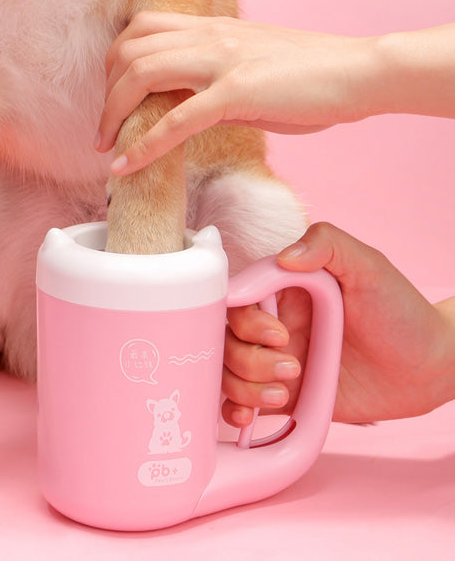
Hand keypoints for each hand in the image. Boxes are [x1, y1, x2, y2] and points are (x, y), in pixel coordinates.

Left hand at [96, 13, 378, 174]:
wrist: (358, 70)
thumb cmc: (311, 72)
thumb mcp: (251, 62)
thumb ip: (214, 75)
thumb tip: (184, 105)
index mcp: (211, 26)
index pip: (140, 27)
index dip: (114, 60)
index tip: (112, 96)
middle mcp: (208, 36)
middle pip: (128, 50)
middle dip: (105, 92)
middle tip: (102, 130)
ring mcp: (221, 61)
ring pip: (141, 75)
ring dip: (113, 115)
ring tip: (105, 149)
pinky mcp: (237, 92)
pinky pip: (176, 120)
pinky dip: (142, 145)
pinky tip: (123, 167)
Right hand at [222, 222, 454, 425]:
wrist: (428, 367)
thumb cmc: (401, 311)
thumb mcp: (369, 266)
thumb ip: (327, 243)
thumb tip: (284, 256)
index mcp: (286, 288)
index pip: (238, 295)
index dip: (246, 318)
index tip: (279, 333)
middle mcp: (275, 322)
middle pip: (228, 336)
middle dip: (250, 356)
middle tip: (292, 364)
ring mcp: (277, 359)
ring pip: (229, 369)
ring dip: (246, 385)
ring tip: (286, 389)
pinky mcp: (285, 393)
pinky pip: (240, 400)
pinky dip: (234, 407)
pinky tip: (251, 413)